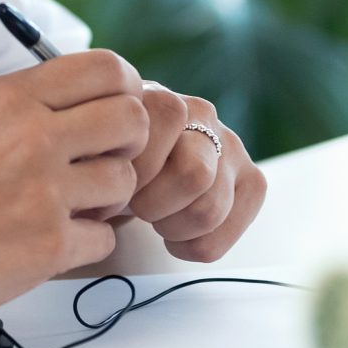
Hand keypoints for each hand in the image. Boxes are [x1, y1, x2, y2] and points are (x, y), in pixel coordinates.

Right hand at [0, 49, 150, 328]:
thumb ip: (27, 108)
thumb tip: (86, 107)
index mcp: (11, 97)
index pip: (107, 67)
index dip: (125, 91)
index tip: (113, 114)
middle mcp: (33, 136)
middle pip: (133, 119)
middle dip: (128, 145)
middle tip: (102, 163)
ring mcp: (44, 192)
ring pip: (126, 181)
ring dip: (108, 201)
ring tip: (69, 210)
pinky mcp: (48, 246)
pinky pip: (106, 239)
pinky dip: (85, 246)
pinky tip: (49, 244)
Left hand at [93, 81, 265, 263]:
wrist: (135, 153)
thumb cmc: (112, 155)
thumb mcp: (96, 150)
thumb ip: (97, 163)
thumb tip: (102, 205)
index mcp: (162, 100)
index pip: (158, 140)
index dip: (132, 175)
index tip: (114, 185)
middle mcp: (203, 115)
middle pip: (195, 175)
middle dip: (154, 204)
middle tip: (137, 205)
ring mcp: (232, 146)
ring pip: (210, 210)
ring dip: (173, 227)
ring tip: (157, 216)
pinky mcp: (251, 180)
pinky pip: (225, 234)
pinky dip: (195, 246)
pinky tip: (177, 233)